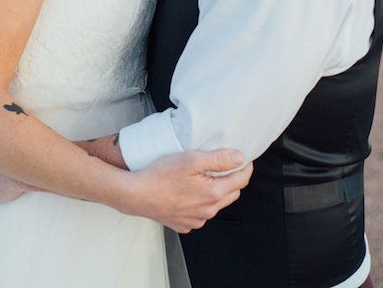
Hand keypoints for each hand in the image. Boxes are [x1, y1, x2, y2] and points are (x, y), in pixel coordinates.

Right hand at [133, 149, 251, 232]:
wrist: (137, 194)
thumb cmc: (161, 175)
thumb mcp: (191, 160)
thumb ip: (218, 159)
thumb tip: (240, 158)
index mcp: (213, 194)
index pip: (241, 180)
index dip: (245, 167)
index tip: (245, 158)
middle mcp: (207, 211)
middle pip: (231, 194)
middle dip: (232, 179)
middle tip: (224, 165)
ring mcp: (196, 220)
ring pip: (215, 205)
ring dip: (215, 192)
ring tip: (203, 177)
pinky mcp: (184, 224)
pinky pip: (199, 214)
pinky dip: (200, 203)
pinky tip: (188, 192)